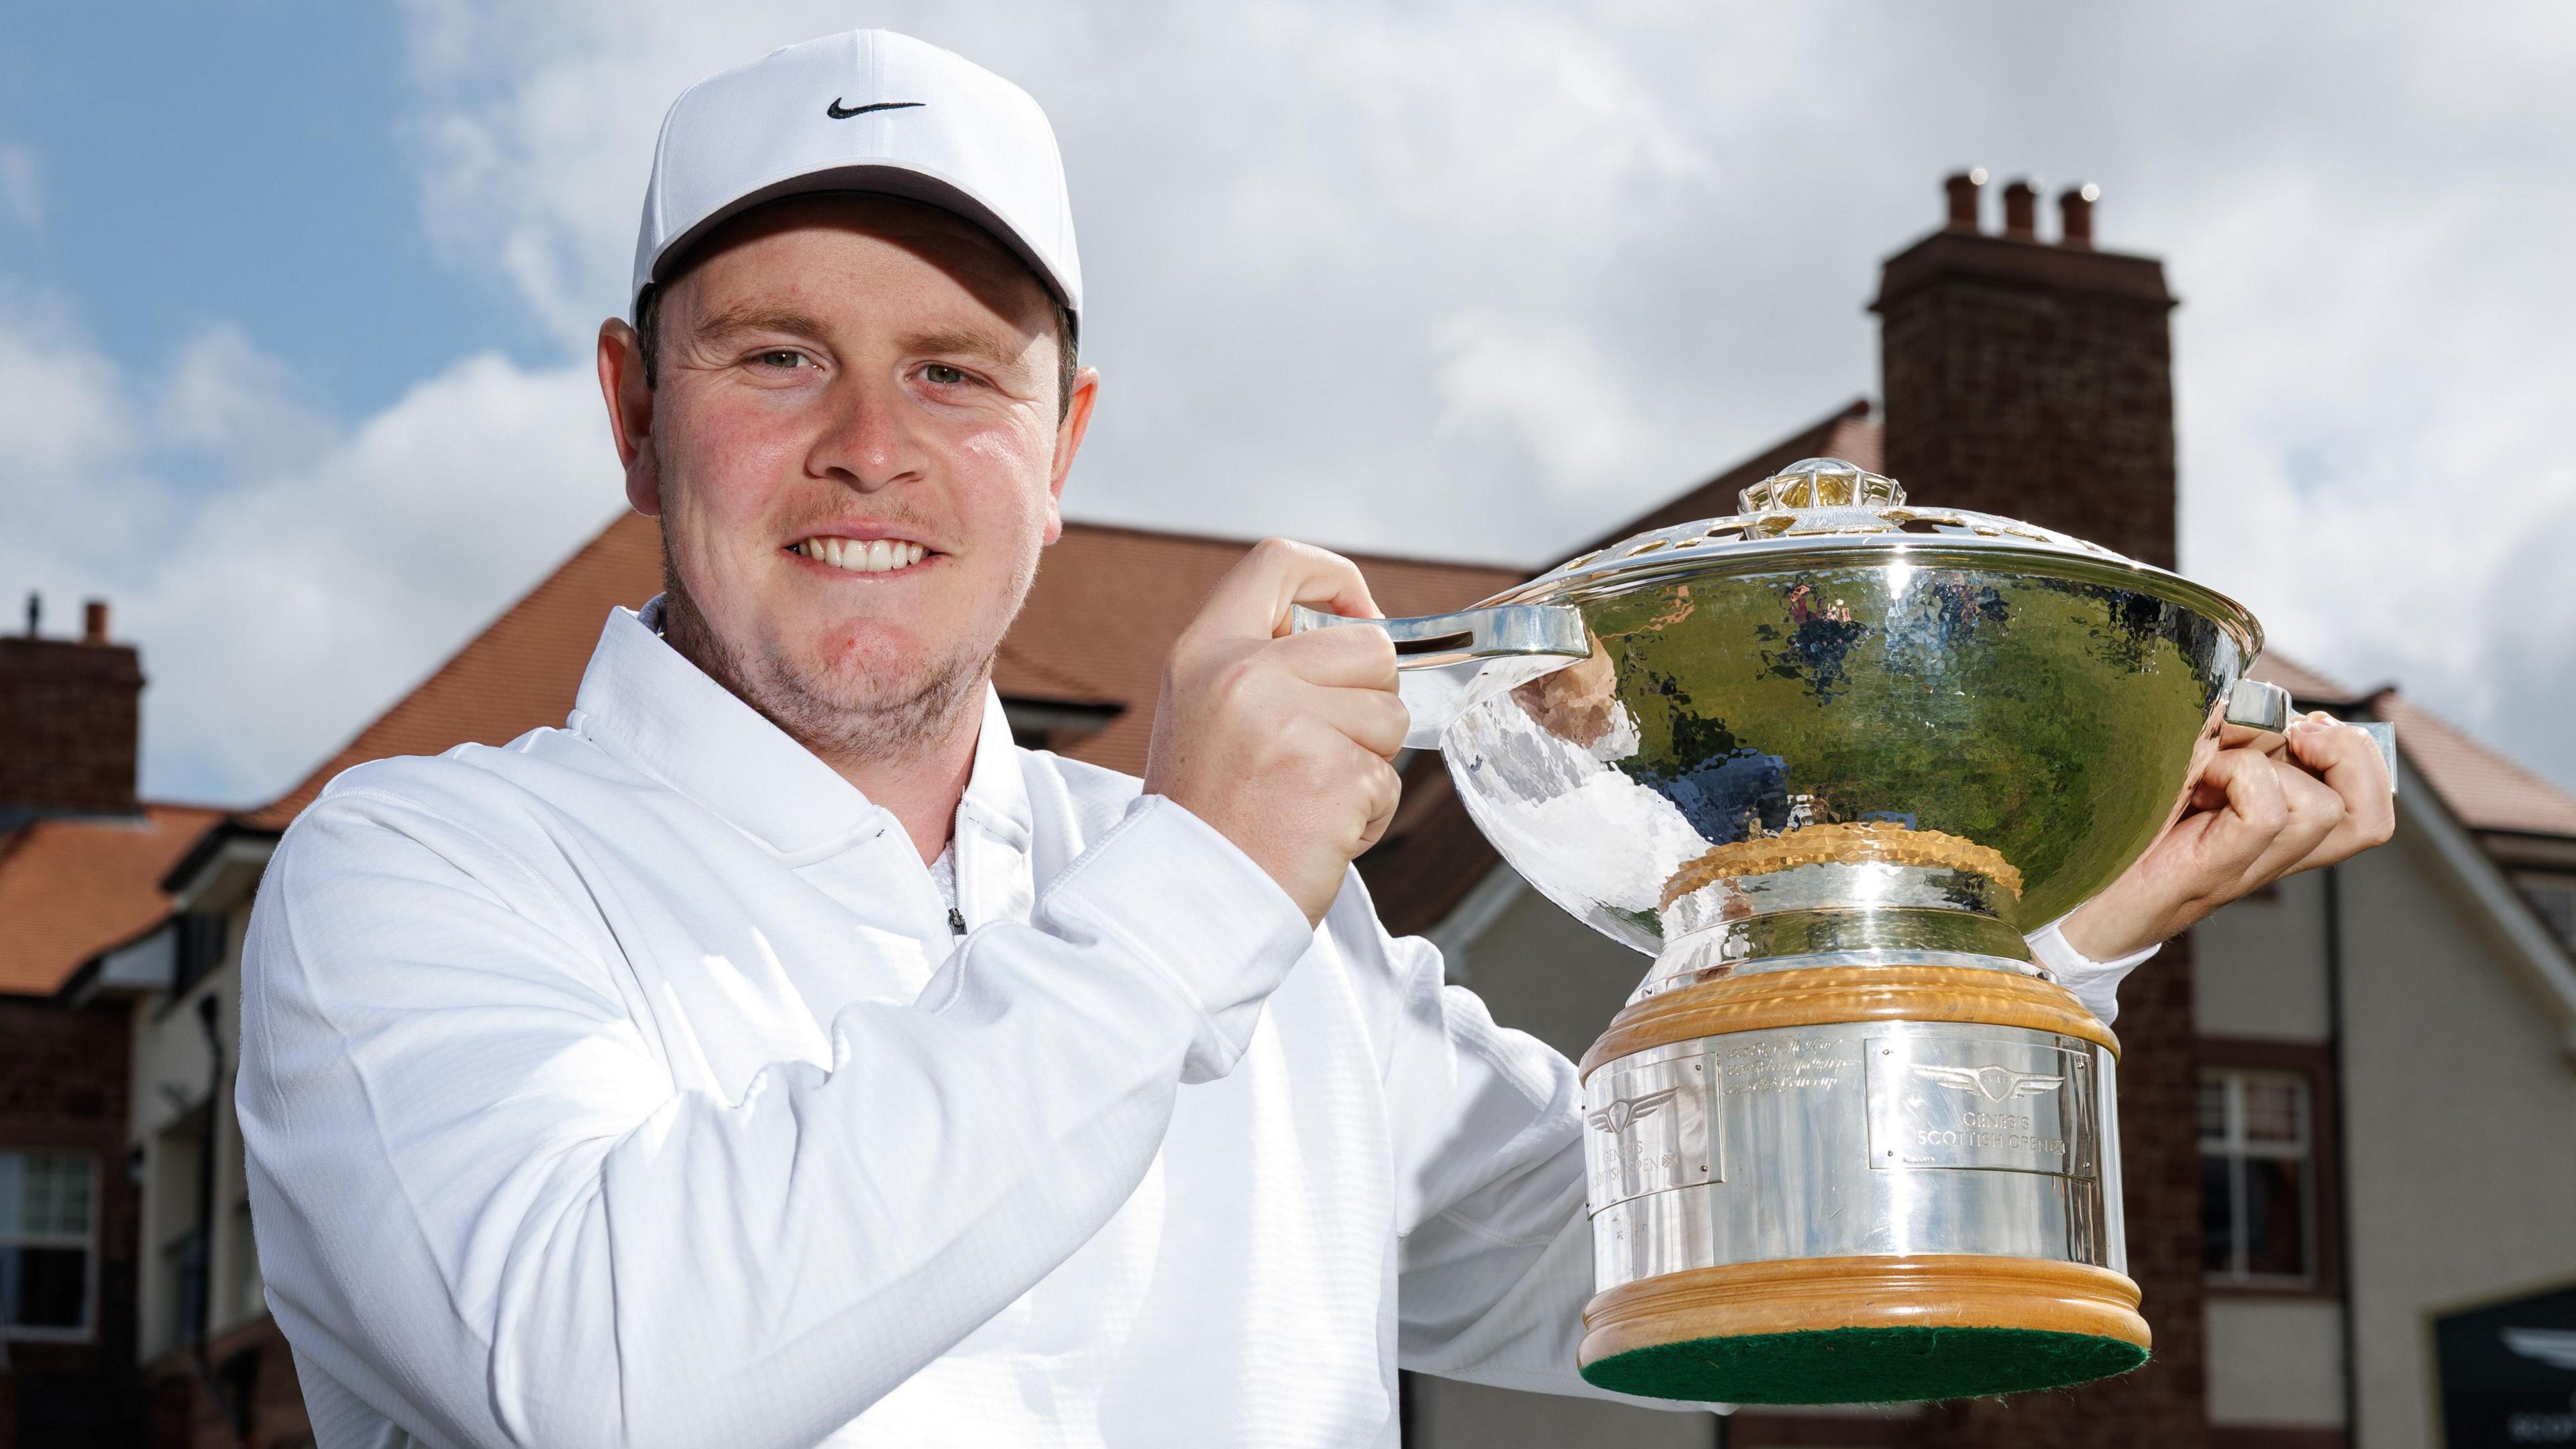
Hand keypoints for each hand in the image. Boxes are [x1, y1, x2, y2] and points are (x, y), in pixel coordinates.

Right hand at [1143, 539, 1408, 924]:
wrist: (1183, 904)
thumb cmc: (1203, 819)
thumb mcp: (1203, 714)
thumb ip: (1261, 667)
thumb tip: (1360, 637)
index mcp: (1206, 651)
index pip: (1279, 562)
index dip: (1337, 582)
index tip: (1358, 618)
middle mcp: (1244, 675)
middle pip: (1369, 645)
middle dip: (1369, 699)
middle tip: (1323, 748)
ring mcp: (1291, 724)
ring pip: (1391, 715)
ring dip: (1367, 763)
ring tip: (1308, 797)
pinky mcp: (1333, 777)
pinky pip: (1388, 781)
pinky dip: (1367, 815)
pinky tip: (1316, 831)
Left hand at [2060, 712, 2394, 959]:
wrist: (2055, 894)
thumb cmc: (2104, 826)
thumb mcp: (2171, 761)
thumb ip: (2218, 732)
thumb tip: (2253, 700)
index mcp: (2268, 828)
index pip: (2362, 806)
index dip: (2354, 754)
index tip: (2305, 727)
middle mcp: (2268, 852)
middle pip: (2366, 811)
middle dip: (2343, 751)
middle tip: (2291, 734)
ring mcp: (2243, 866)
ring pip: (2324, 808)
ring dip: (2273, 764)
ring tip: (2217, 765)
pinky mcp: (2210, 872)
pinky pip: (2271, 812)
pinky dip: (2240, 778)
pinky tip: (2195, 784)